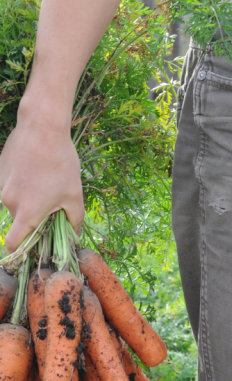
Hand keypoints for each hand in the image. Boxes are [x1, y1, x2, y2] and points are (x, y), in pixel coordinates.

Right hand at [0, 109, 83, 252]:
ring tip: (46, 184)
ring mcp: (1, 185)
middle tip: (51, 206)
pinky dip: (22, 184)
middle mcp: (8, 201)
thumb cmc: (61, 164)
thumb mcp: (74, 195)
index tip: (27, 252)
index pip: (14, 242)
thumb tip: (74, 234)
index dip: (19, 251)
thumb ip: (75, 219)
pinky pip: (10, 185)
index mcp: (27, 212)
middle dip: (33, 218)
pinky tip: (36, 171)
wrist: (42, 129)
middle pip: (19, 220)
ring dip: (28, 200)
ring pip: (15, 201)